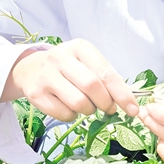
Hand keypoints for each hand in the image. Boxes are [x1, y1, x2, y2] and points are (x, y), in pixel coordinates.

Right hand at [1, 39, 138, 121]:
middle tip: (109, 109)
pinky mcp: (36, 94)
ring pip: (79, 103)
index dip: (122, 93)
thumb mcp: (86, 63)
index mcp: (79, 48)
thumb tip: (126, 102)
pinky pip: (64, 114)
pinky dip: (73, 116)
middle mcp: (60, 58)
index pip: (106, 72)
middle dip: (106, 103)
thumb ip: (105, 77)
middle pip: (92, 87)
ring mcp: (46, 76)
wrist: (29, 69)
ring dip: (89, 110)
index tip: (133, 109)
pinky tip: (69, 106)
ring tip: (86, 105)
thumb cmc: (67, 67)